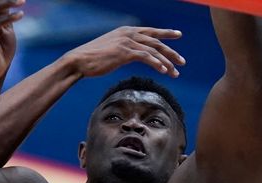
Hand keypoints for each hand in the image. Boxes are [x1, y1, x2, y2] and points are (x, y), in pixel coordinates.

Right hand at [65, 26, 185, 77]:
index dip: (165, 33)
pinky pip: (146, 57)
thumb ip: (123, 49)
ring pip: (153, 50)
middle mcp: (128, 33)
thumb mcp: (110, 49)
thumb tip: (129, 55)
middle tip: (182, 62)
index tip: (178, 35)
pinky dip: (156, 63)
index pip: (150, 31)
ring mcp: (127, 42)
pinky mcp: (124, 52)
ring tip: (175, 72)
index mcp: (126, 31)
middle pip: (156, 41)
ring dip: (167, 62)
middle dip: (171, 51)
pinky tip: (163, 71)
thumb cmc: (91, 59)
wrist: (78, 61)